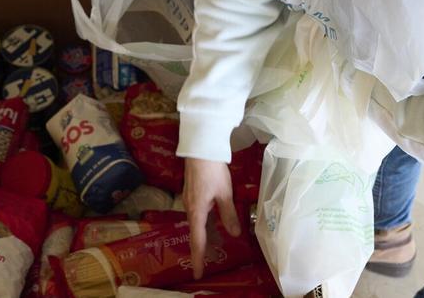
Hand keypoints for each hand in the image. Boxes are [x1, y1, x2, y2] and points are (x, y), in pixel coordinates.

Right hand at [183, 158, 240, 278]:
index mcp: (197, 211)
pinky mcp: (192, 194)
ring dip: (203, 237)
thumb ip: (229, 215)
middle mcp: (190, 208)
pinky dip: (203, 225)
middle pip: (195, 234)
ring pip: (196, 224)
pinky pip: (197, 215)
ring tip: (211, 249)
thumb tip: (234, 233)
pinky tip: (211, 225)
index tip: (198, 273)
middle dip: (200, 250)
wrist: (200, 149)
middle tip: (206, 265)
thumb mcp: (225, 194)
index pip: (198, 241)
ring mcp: (189, 200)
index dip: (198, 258)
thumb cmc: (213, 171)